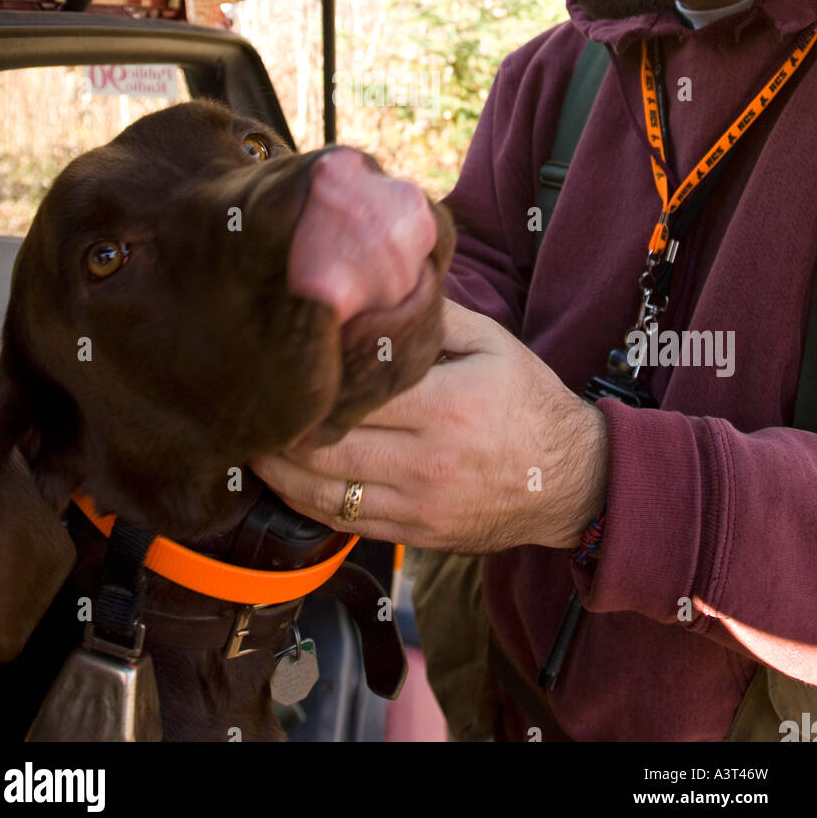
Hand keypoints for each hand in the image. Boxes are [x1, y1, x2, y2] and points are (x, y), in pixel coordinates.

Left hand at [250, 298, 608, 553]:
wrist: (571, 480)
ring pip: (321, 493)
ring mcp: (417, 504)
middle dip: (276, 428)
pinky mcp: (413, 534)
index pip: (353, 396)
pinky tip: (284, 478)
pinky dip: (304, 501)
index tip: (274, 363)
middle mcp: (426, 460)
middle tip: (245, 402)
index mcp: (445, 405)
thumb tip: (375, 283)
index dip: (307, 383)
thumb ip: (431, 317)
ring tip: (250, 440)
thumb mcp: (491, 343)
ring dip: (277, 470)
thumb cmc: (527, 401)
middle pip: (323, 448)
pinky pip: (342, 523)